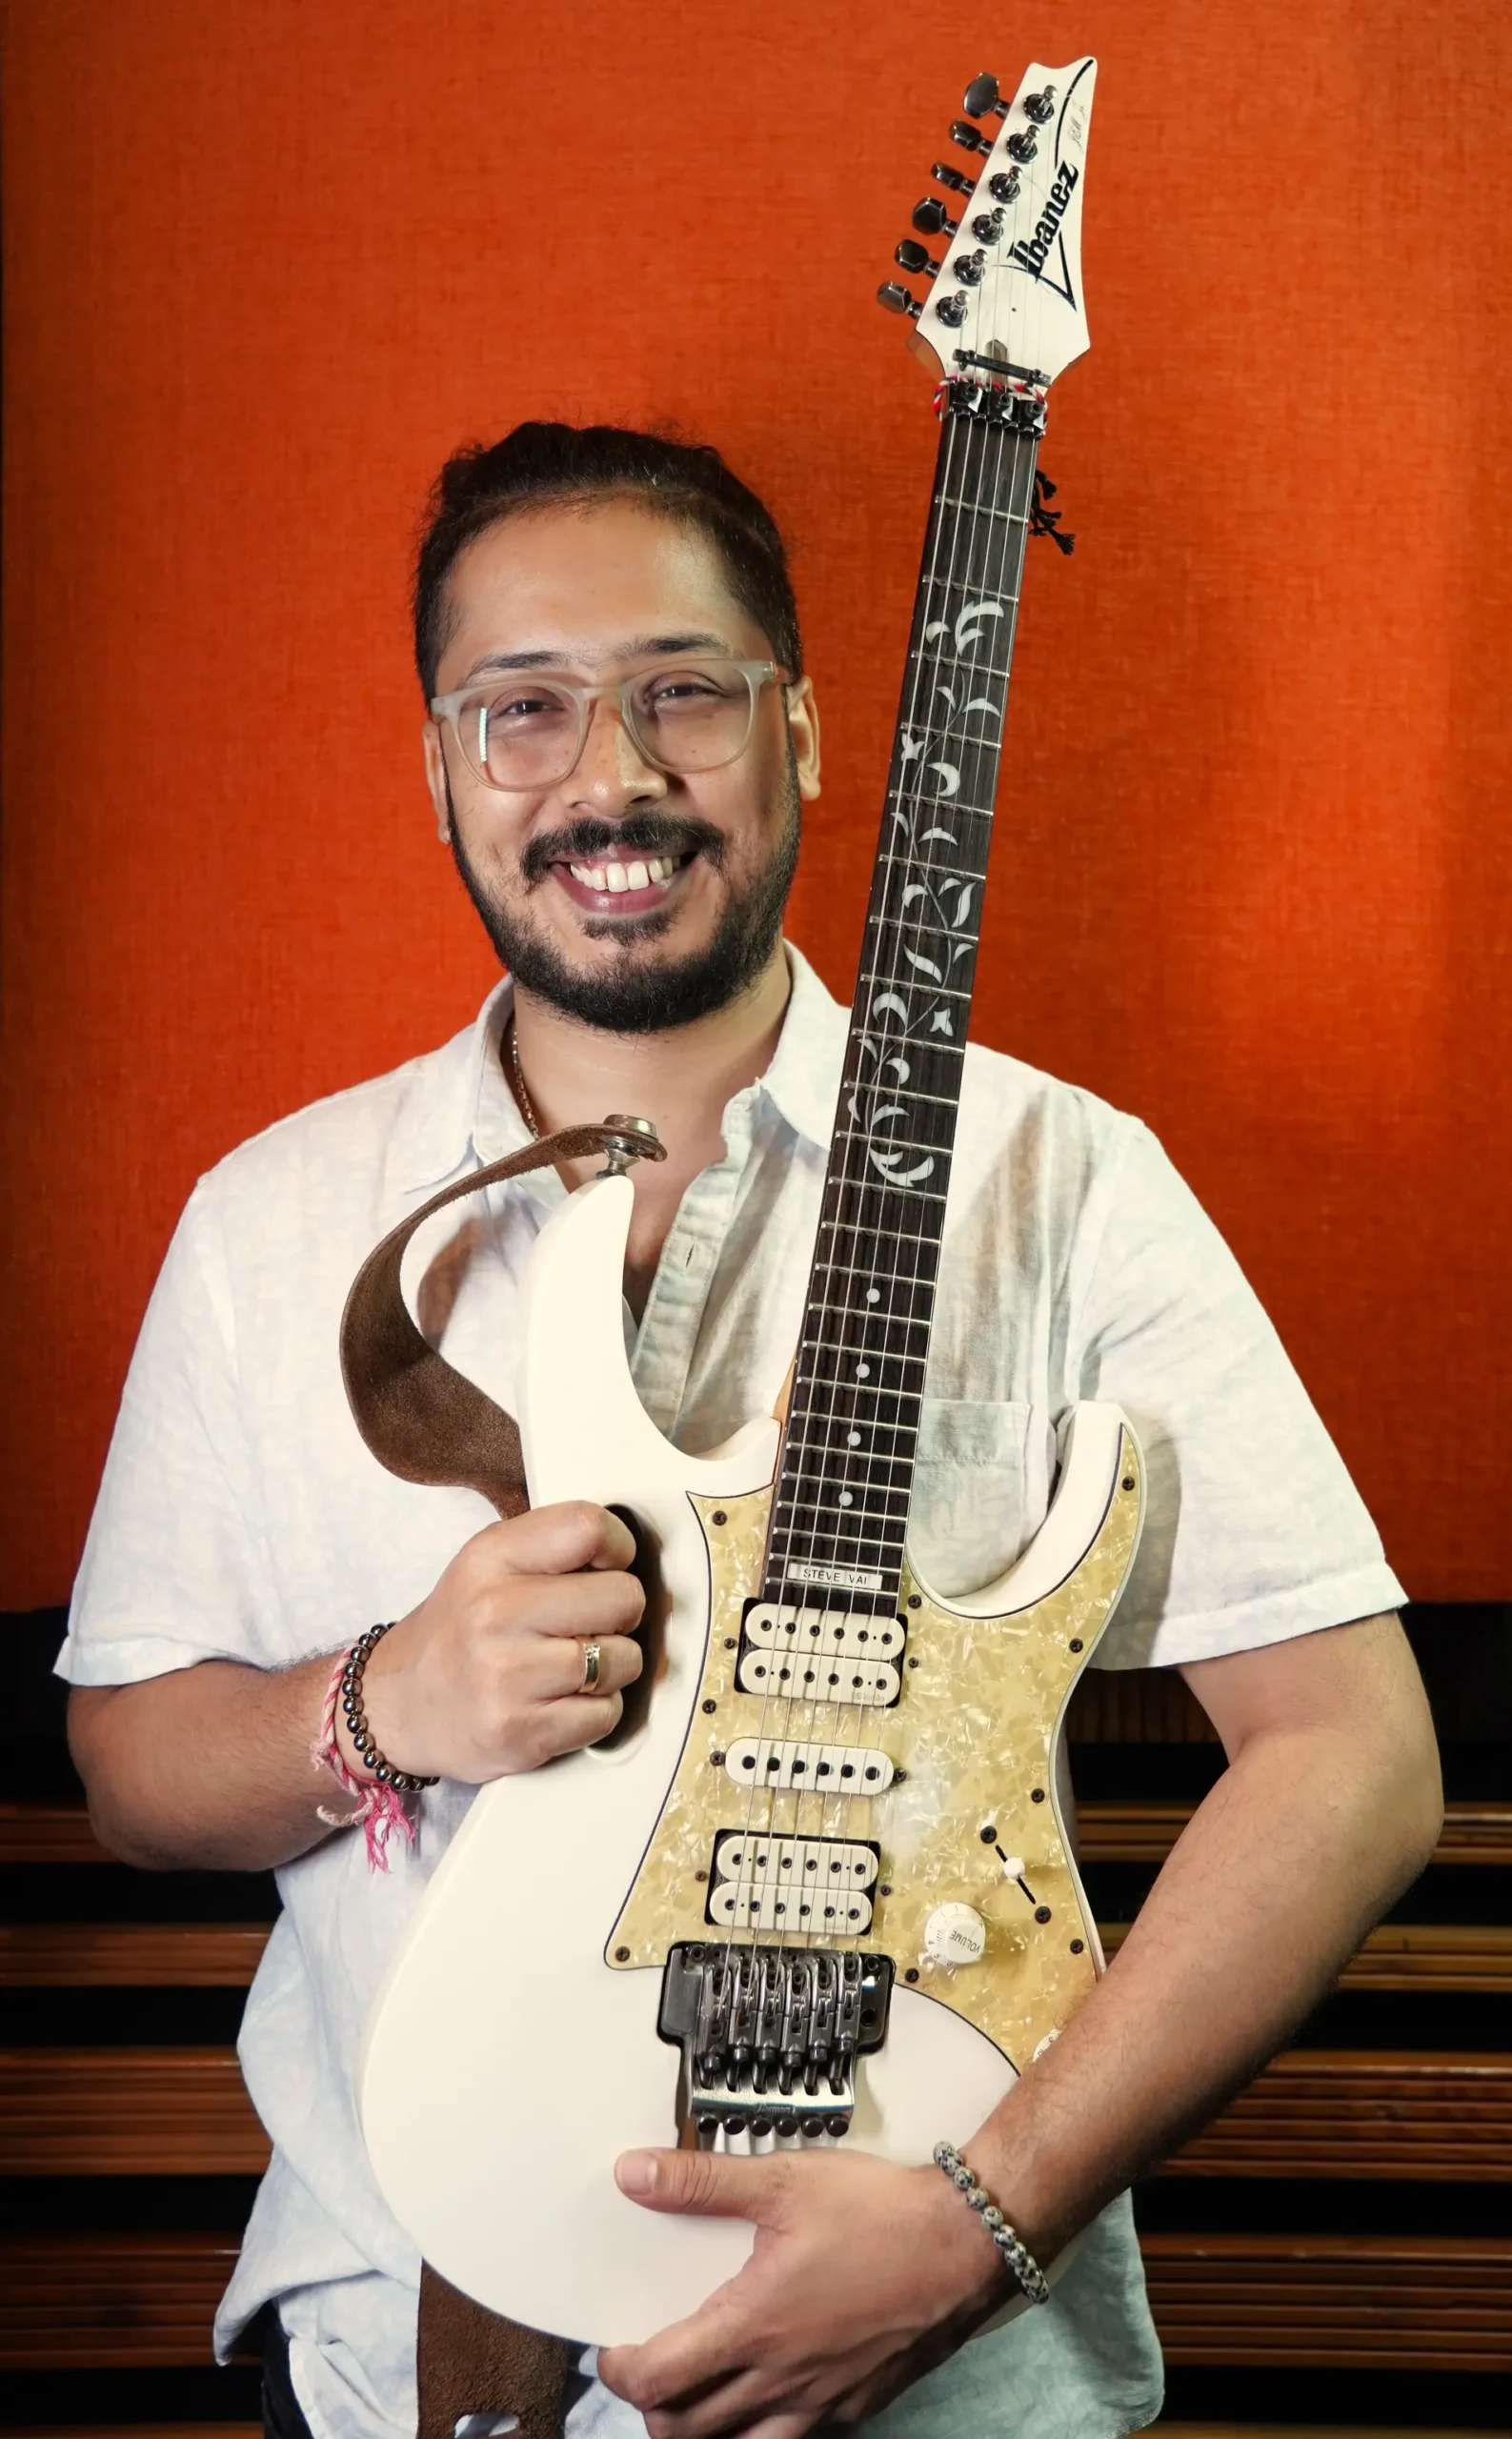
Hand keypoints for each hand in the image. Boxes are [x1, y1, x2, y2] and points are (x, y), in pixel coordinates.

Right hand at [344, 1502, 643, 1781]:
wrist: (398, 1705)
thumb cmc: (461, 1629)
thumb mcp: (489, 1563)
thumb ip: (554, 1546)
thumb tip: (634, 1557)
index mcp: (491, 1558)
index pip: (587, 1527)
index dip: (618, 1546)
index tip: (609, 1565)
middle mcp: (495, 1613)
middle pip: (624, 1596)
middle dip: (620, 1613)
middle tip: (589, 1624)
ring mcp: (507, 1677)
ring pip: (624, 1659)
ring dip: (612, 1667)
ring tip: (571, 1666)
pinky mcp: (522, 1733)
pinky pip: (607, 1714)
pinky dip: (596, 1711)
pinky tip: (561, 1702)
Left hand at [598, 2144, 1007, 2437]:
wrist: (966, 2243)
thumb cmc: (881, 2213)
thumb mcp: (782, 2181)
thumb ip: (701, 2182)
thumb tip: (634, 2175)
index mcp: (754, 2326)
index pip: (659, 2379)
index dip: (619, 2371)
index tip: (611, 2349)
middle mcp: (782, 2378)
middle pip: (687, 2431)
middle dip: (652, 2410)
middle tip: (648, 2370)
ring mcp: (821, 2400)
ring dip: (704, 2432)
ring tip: (696, 2394)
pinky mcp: (855, 2404)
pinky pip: (795, 2436)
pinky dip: (763, 2427)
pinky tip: (768, 2388)